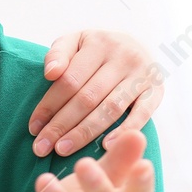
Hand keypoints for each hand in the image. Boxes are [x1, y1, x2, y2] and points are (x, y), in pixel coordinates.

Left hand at [28, 29, 163, 156]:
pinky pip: (142, 114)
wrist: (137, 45)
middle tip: (42, 148)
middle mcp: (123, 56)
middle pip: (87, 97)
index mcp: (98, 43)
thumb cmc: (96, 49)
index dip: (49, 106)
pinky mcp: (157, 90)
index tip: (33, 129)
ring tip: (62, 150)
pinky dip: (124, 130)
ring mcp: (143, 74)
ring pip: (110, 108)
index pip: (69, 80)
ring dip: (84, 132)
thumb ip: (58, 53)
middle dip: (61, 124)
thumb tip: (50, 73)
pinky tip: (106, 147)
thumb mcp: (75, 42)